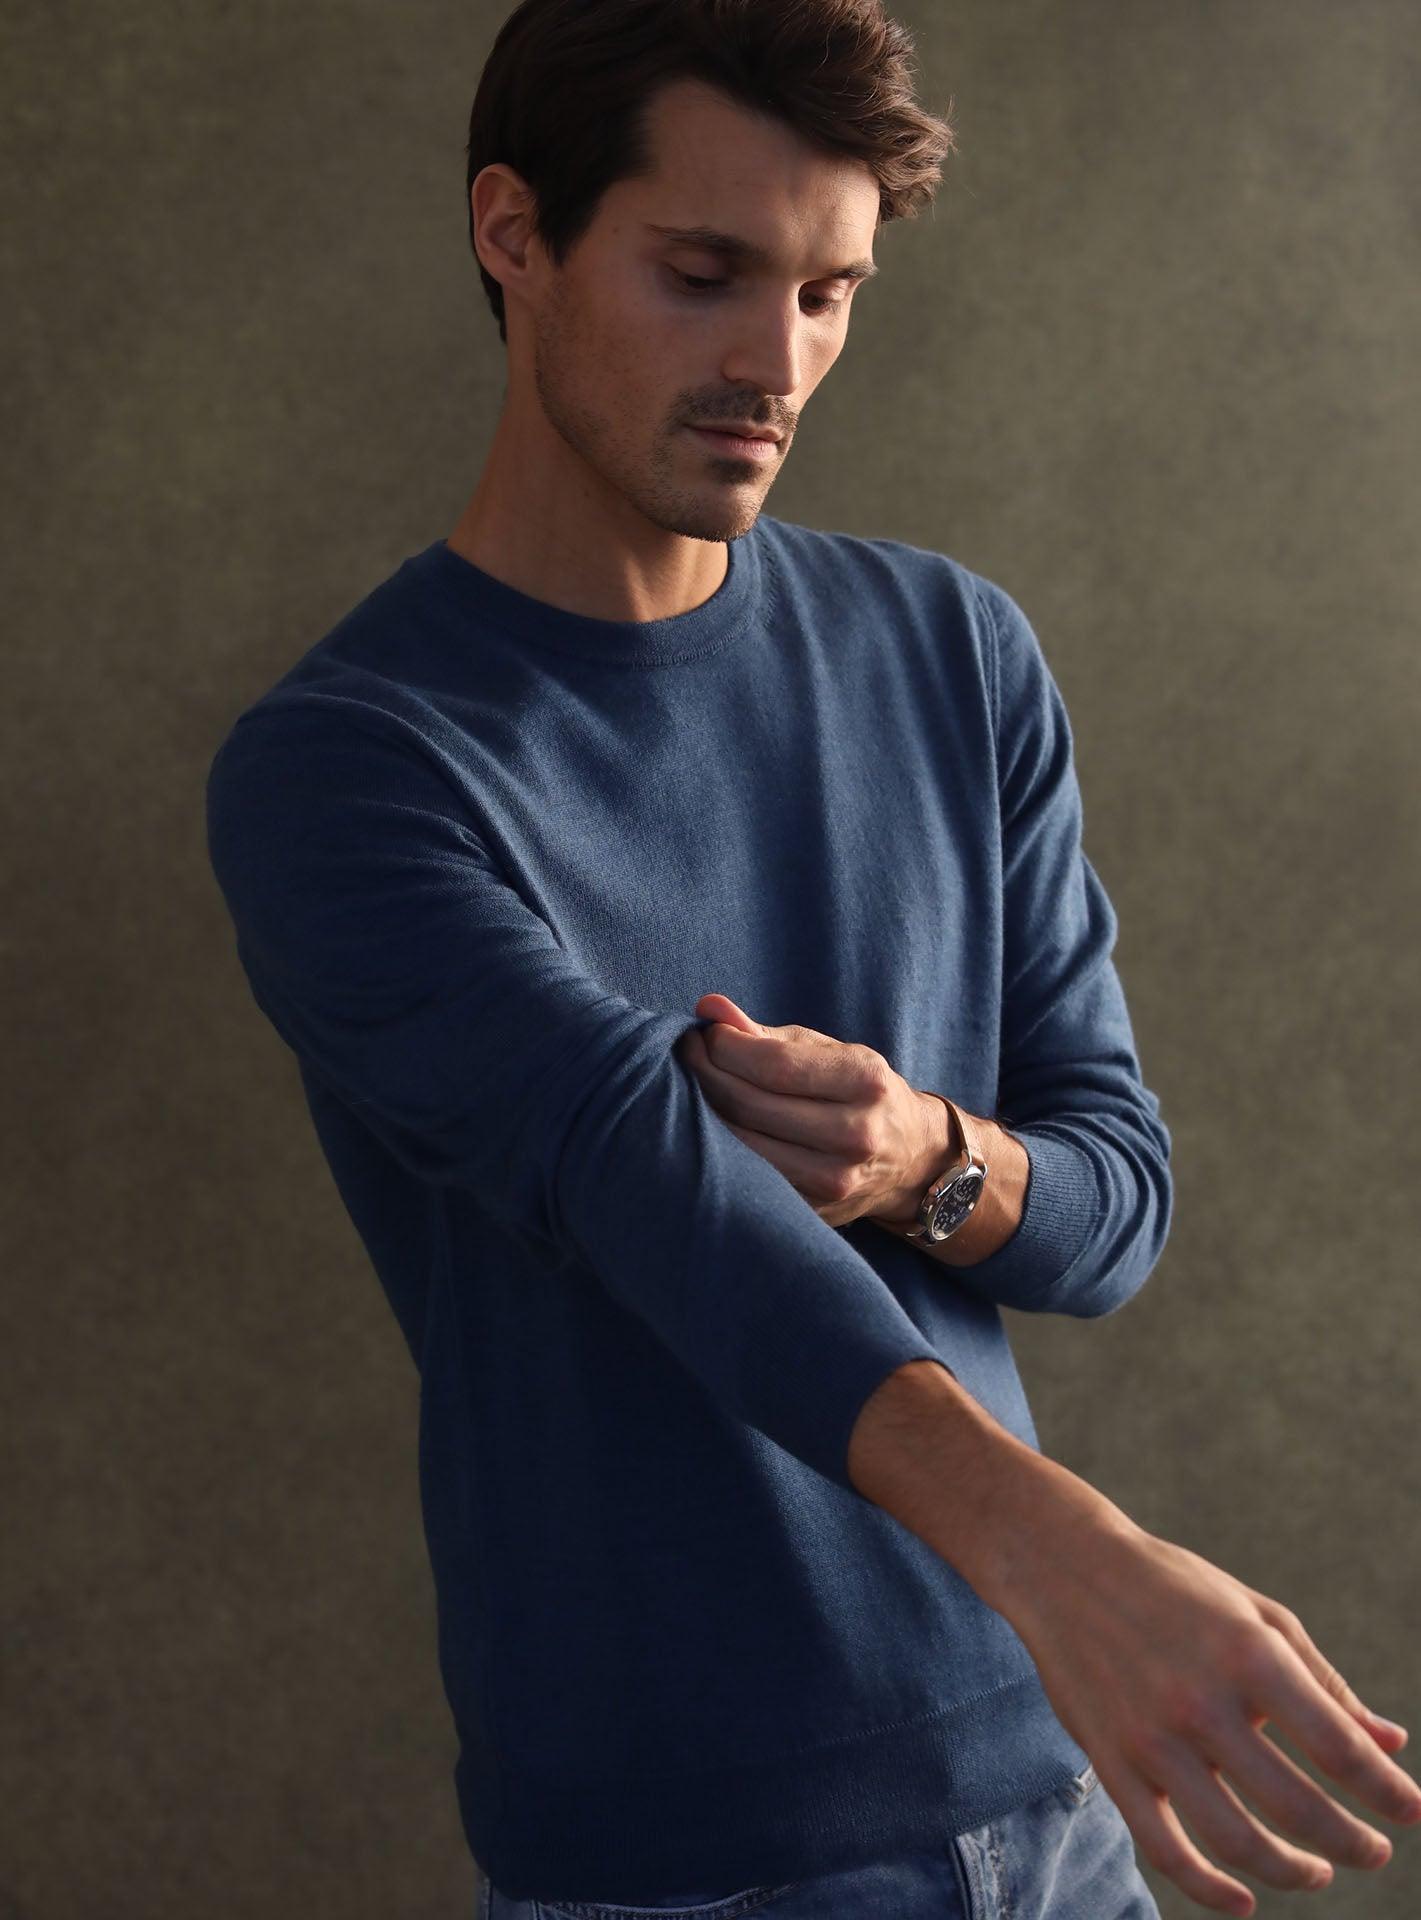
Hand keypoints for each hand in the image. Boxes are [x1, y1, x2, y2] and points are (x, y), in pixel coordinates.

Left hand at [674, 993, 935, 1228]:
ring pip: (742, 1145)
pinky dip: (719, 1150)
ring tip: (692, 1088)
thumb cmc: (858, 1092)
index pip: (775, 1064)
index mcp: (865, 1082)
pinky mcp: (813, 1211)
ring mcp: (835, 1181)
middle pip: (751, 1105)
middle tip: (687, 1055)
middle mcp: (856, 1134)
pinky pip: (748, 1177)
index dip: (725, 1046)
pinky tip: (707, 1128)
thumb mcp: (828, 1053)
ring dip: (703, 1113)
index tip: (703, 1033)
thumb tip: (709, 1007)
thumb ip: (767, 1035)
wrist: (909, 1158)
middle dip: (706, 1074)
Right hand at [993, 1487, 1420, 1915]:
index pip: (1339, 1748)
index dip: (1387, 1792)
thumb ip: (1324, 1682)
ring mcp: (1153, 1739)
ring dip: (1292, 1872)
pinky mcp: (1114, 1764)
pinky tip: (1243, 1901)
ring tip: (1316, 1870)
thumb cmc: (1174, 1586)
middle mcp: (1203, 1701)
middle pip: (1299, 1808)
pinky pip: (1166, 1850)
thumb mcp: (1256, 1616)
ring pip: (1238, 1842)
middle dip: (1352, 1843)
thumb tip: (1390, 1744)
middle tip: (1374, 1850)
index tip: (1411, 1811)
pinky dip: (1210, 1891)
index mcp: (1249, 1655)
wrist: (1064, 1567)